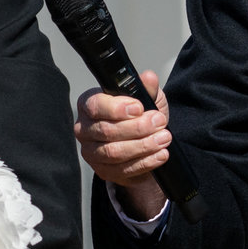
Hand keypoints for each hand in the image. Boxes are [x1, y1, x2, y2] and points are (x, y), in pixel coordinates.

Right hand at [73, 70, 171, 219]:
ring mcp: (91, 152)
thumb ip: (146, 87)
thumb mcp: (146, 98)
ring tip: (163, 138)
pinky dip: (145, 162)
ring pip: (114, 152)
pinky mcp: (103, 171)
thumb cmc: (139, 117)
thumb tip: (149, 77)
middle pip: (106, 130)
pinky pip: (123, 169)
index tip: (139, 108)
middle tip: (159, 123)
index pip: (95, 105)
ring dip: (143, 145)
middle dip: (137, 127)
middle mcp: (84, 129)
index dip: (117, 108)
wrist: (143, 144)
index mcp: (88, 105)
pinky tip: (160, 154)